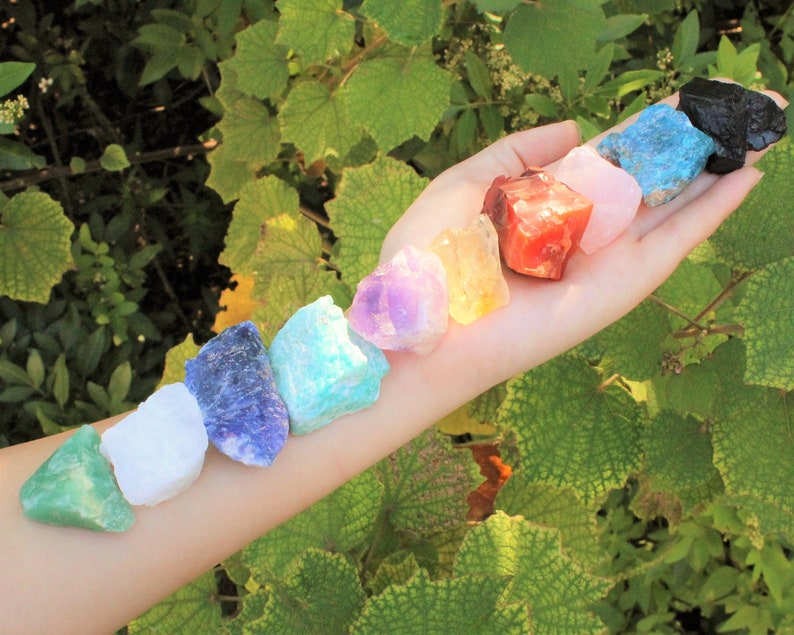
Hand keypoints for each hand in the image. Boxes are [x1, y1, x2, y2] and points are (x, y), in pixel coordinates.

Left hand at [380, 90, 785, 385]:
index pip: (608, 160)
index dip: (645, 132)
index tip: (681, 104)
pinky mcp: (621, 287)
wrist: (427, 329)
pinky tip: (746, 175)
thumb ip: (517, 151)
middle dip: (694, 145)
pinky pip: (676, 242)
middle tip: (739, 107)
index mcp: (545, 206)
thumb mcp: (465, 182)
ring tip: (756, 129)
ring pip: (673, 205)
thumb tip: (575, 130)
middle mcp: (582, 231)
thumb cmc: (430, 258)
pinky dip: (713, 210)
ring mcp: (605, 260)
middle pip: (650, 180)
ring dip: (717, 168)